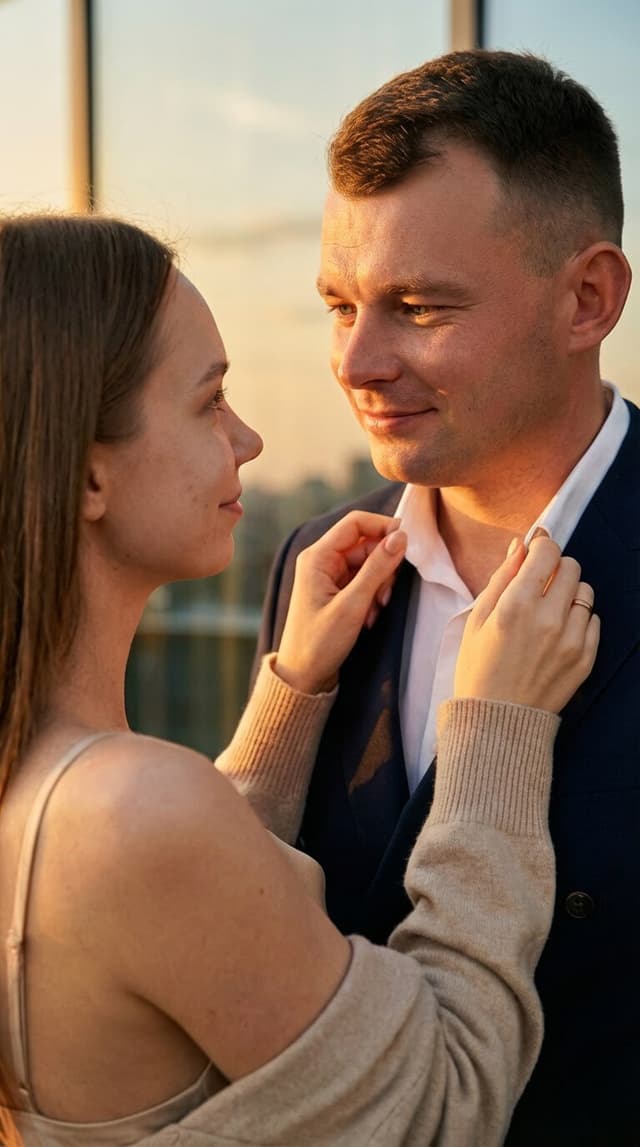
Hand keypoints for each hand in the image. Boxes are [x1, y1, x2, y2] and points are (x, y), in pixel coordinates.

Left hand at [275, 511, 406, 692]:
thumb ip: (377, 568)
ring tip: (374, 611)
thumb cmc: (320, 642)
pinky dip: (373, 596)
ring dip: (380, 584)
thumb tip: (401, 537)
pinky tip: (368, 618)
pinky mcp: (338, 591)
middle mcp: (322, 561)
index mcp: (317, 557)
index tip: (407, 544)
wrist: (304, 676)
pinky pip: (365, 581)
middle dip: (383, 566)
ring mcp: (330, 576)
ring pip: (369, 564)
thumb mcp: (353, 605)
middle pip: (367, 544)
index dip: (384, 527)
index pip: (356, 523)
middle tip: (385, 595)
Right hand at [455, 537, 599, 712]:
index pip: (547, 551)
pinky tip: (557, 635)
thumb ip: (501, 579)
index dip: (540, 548)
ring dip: (569, 594)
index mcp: (516, 605)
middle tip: (539, 586)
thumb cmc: (479, 669)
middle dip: (555, 569)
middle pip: (571, 567)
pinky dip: (579, 621)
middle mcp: (549, 619)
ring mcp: (572, 640)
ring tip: (549, 613)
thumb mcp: (477, 620)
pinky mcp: (586, 658)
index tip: (534, 555)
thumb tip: (520, 546)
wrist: (498, 720)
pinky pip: (594, 620)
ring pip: (585, 592)